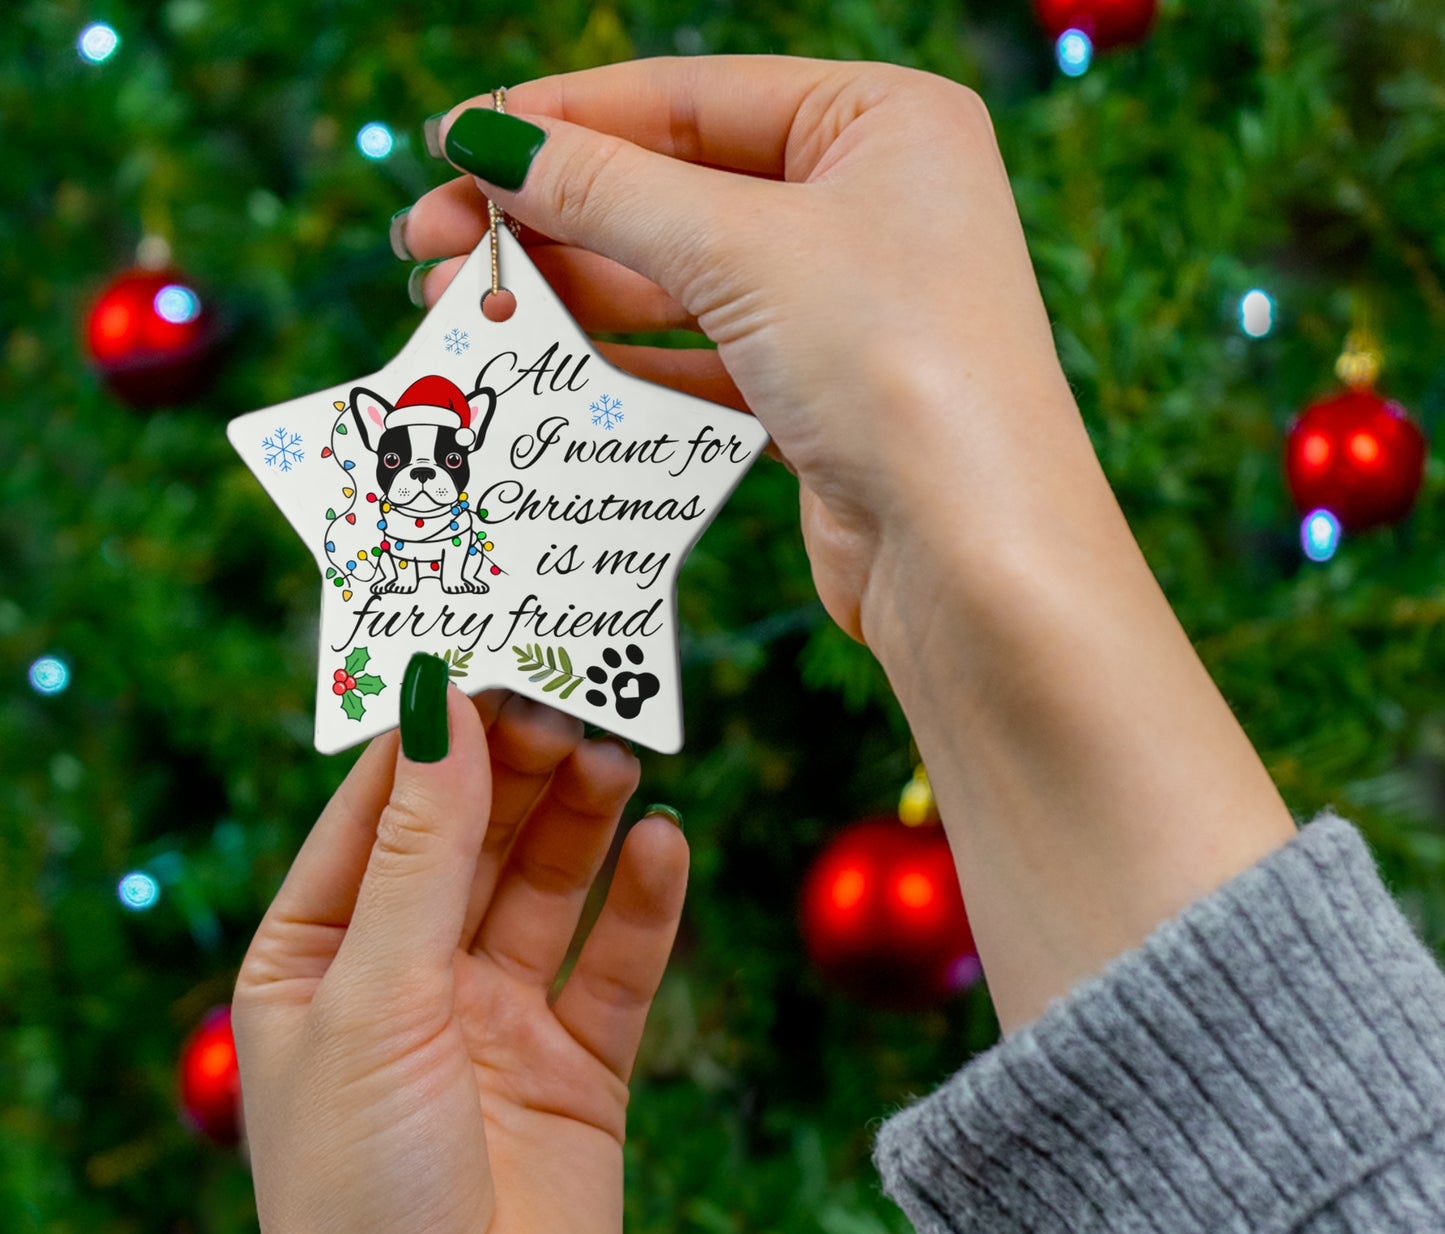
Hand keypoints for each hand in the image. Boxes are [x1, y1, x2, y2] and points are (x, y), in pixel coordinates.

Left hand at [233, 687, 687, 1233]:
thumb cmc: (362, 1197)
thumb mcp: (374, 1000)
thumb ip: (418, 852)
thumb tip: (435, 706)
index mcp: (319, 959)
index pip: (377, 812)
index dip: (429, 733)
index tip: (484, 651)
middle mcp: (408, 980)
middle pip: (472, 837)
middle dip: (517, 766)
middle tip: (570, 695)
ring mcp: (497, 1022)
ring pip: (548, 886)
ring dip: (581, 819)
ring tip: (617, 753)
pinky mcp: (579, 1067)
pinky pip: (617, 963)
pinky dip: (643, 903)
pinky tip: (665, 846)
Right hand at [401, 56, 1098, 647]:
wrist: (971, 556)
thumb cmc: (895, 366)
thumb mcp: (743, 249)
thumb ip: (609, 191)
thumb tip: (489, 141)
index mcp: (881, 122)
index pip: (689, 98)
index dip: (562, 119)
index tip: (453, 142)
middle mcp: (869, 204)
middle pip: (674, 190)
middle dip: (549, 216)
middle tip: (429, 242)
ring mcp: (845, 306)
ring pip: (679, 282)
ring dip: (571, 294)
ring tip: (462, 306)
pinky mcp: (820, 397)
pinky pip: (701, 360)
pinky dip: (623, 364)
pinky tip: (546, 367)